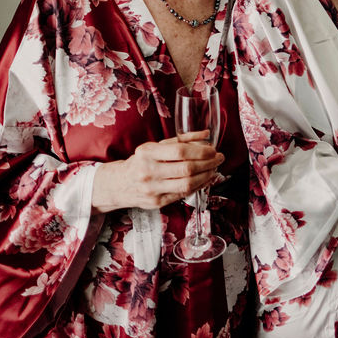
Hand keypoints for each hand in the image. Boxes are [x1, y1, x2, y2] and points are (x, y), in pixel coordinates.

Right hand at [91, 131, 223, 212]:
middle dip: (208, 163)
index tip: (213, 149)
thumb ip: (181, 139)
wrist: (119, 184)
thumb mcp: (156, 146)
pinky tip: (205, 179)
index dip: (201, 151)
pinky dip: (198, 186)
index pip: (180, 151)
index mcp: (147, 153)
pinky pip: (183, 194)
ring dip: (206, 176)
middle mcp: (148, 171)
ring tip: (214, 169)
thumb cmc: (141, 162)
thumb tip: (206, 135)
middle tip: (219, 159)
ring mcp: (152, 189)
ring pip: (187, 184)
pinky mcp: (157, 203)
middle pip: (187, 169)